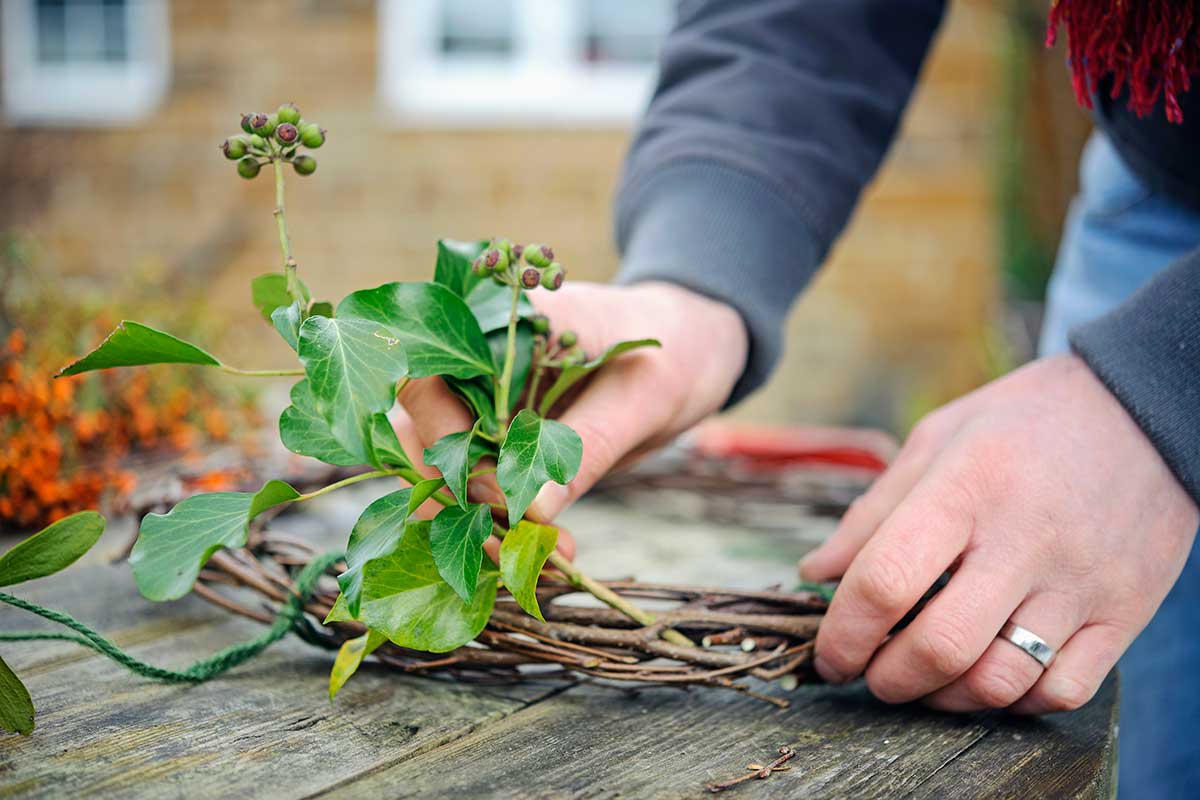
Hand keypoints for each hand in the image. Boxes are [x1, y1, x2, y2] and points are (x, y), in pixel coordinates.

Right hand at [398, 280, 747, 531]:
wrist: (693, 350)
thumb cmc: (674, 353)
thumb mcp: (641, 397)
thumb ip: (586, 444)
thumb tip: (530, 510)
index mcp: (499, 321)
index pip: (429, 376)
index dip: (443, 438)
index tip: (491, 495)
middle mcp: (475, 359)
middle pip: (420, 428)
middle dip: (456, 496)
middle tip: (509, 548)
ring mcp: (483, 401)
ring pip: (443, 466)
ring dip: (478, 520)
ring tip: (541, 558)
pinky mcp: (499, 440)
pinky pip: (480, 486)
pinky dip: (503, 523)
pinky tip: (546, 552)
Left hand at [800, 354, 1198, 712]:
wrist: (1144, 411)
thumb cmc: (1023, 423)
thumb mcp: (938, 439)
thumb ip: (873, 512)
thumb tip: (815, 574)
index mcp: (967, 486)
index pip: (886, 580)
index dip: (844, 633)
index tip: (830, 655)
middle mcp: (1026, 539)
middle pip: (940, 646)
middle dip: (887, 679)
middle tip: (870, 674)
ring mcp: (1081, 582)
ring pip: (999, 681)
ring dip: (943, 698)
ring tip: (922, 681)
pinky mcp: (1126, 611)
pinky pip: (1062, 691)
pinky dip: (1013, 702)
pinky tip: (988, 677)